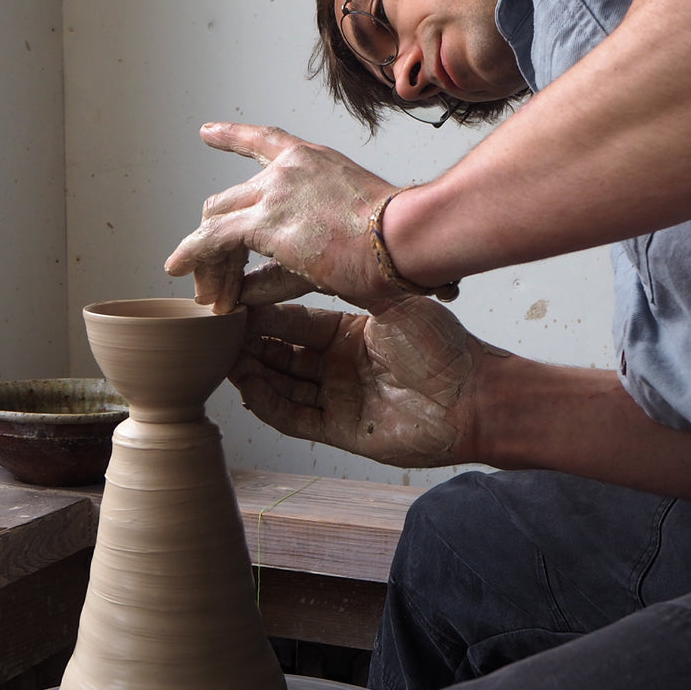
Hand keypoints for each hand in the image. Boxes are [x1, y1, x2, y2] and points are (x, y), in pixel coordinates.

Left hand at [165, 122, 398, 311]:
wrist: (406, 237)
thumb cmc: (393, 243)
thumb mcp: (340, 238)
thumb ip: (297, 259)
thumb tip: (254, 289)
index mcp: (313, 162)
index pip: (264, 141)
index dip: (231, 137)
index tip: (207, 133)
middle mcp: (287, 170)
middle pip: (230, 199)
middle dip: (216, 236)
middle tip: (213, 274)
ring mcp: (274, 192)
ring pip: (216, 220)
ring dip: (207, 258)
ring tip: (206, 291)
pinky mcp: (264, 222)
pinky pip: (213, 239)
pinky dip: (194, 257)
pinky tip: (178, 268)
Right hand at [229, 298, 495, 467]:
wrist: (473, 396)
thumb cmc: (442, 346)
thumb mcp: (389, 308)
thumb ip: (349, 291)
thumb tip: (314, 259)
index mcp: (352, 332)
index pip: (296, 320)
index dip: (265, 311)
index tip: (236, 297)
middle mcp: (342, 364)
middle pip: (282, 352)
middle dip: (249, 341)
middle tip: (217, 326)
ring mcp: (339, 397)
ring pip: (281, 384)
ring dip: (251, 370)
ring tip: (221, 354)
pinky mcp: (339, 430)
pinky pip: (292, 416)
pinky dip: (267, 402)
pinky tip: (244, 385)